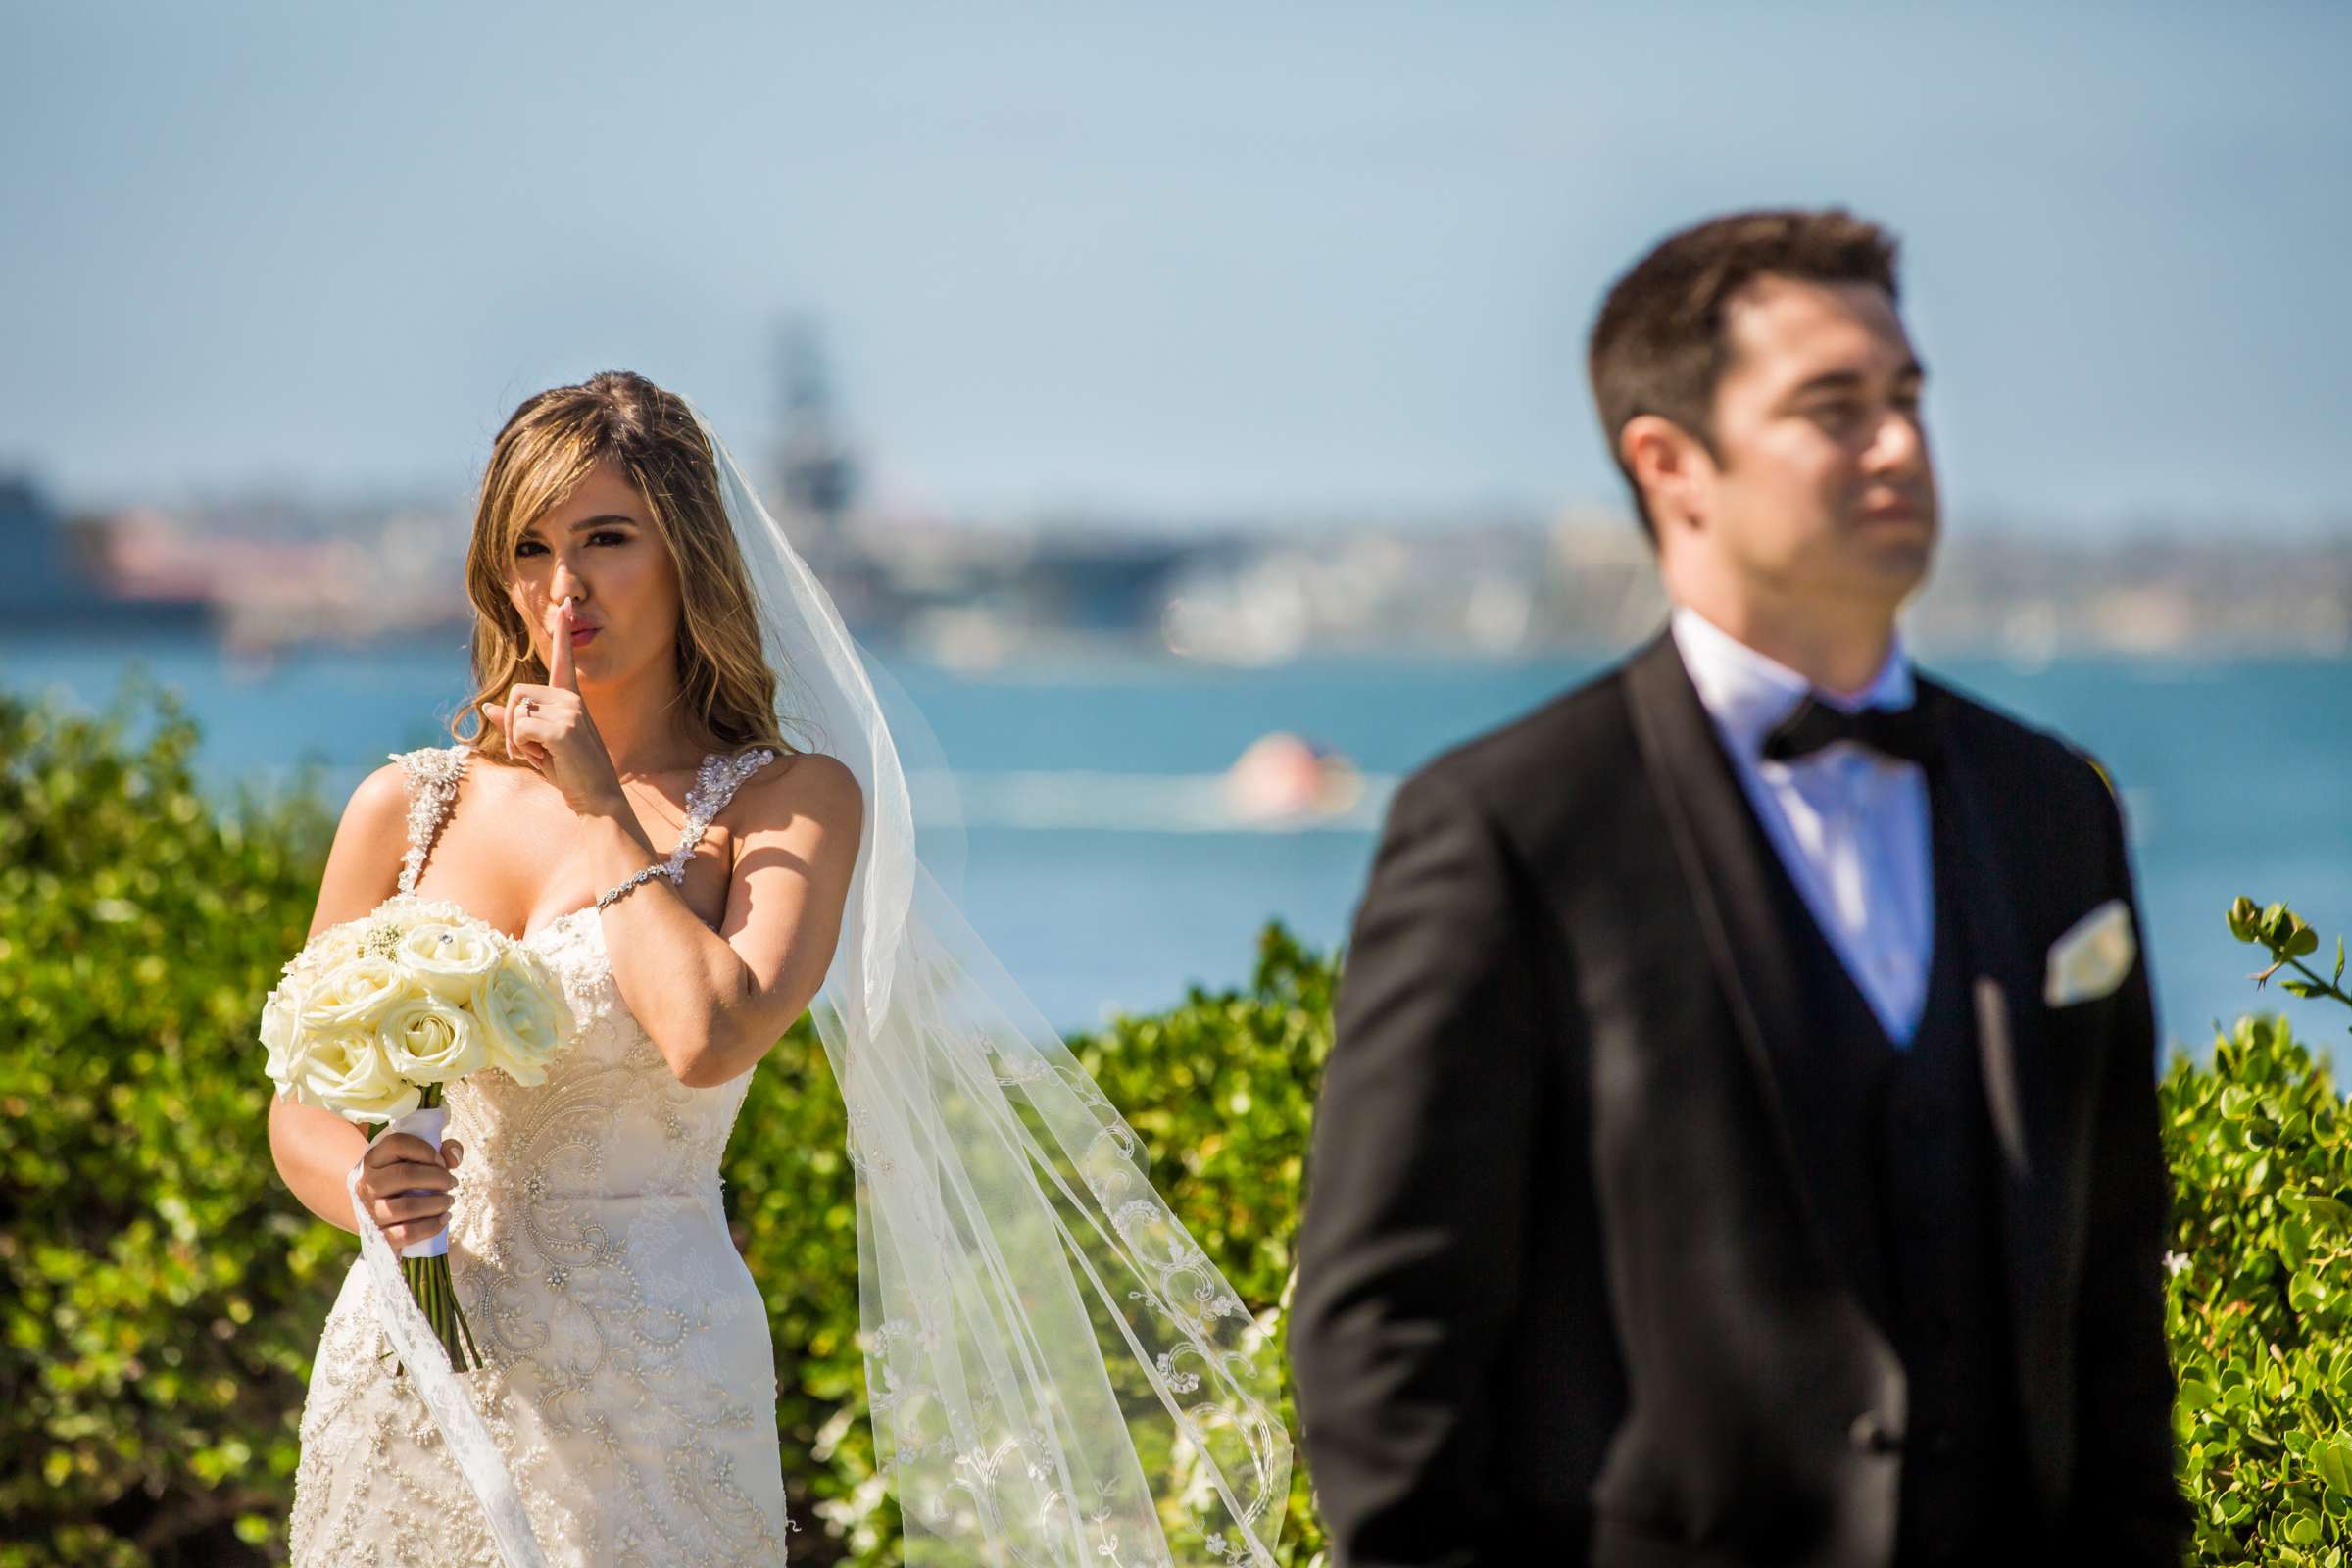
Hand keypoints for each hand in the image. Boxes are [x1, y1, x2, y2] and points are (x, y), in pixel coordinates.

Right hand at [353, 1132, 465, 1251]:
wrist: (376, 1216)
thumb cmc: (405, 1182)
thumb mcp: (418, 1160)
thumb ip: (444, 1150)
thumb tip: (454, 1158)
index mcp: (374, 1159)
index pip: (397, 1143)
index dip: (426, 1150)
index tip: (442, 1162)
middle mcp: (367, 1184)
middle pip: (405, 1174)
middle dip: (437, 1178)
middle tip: (451, 1183)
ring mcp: (370, 1211)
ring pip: (406, 1206)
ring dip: (436, 1203)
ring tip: (449, 1201)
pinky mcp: (379, 1236)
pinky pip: (407, 1233)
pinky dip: (432, 1226)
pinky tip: (444, 1219)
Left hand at [483, 602, 625, 815]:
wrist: (598, 800)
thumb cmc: (572, 775)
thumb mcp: (539, 747)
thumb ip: (516, 725)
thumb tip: (488, 709)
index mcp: (570, 701)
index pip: (563, 661)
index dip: (563, 634)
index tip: (566, 606)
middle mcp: (571, 700)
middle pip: (517, 693)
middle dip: (514, 725)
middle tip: (534, 750)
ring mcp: (569, 712)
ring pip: (516, 712)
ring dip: (518, 740)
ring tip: (542, 756)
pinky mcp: (563, 728)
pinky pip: (520, 729)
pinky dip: (522, 748)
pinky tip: (543, 759)